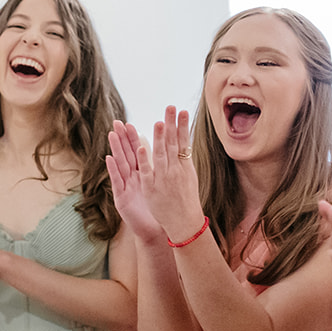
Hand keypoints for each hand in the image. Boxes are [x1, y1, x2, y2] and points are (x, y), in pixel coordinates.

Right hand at [106, 120, 163, 243]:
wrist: (155, 231)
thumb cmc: (158, 209)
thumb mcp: (158, 187)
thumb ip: (157, 171)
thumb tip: (163, 153)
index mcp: (142, 174)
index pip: (136, 152)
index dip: (132, 138)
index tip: (129, 123)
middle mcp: (131, 179)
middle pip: (126, 155)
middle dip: (121, 139)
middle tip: (116, 122)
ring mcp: (125, 188)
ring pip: (121, 165)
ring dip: (115, 149)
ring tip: (111, 134)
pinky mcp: (121, 199)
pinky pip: (118, 182)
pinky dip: (113, 170)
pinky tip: (109, 158)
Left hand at [131, 107, 205, 243]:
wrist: (185, 223)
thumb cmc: (186, 201)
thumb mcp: (189, 178)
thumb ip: (183, 161)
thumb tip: (183, 144)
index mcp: (184, 167)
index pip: (182, 142)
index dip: (181, 126)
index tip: (181, 110)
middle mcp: (175, 170)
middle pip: (172, 144)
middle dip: (171, 125)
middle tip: (170, 107)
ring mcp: (163, 179)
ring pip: (160, 155)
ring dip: (159, 139)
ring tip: (159, 122)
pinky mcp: (152, 189)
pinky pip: (147, 173)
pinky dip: (145, 161)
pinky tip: (141, 148)